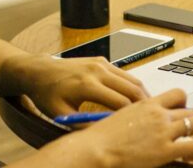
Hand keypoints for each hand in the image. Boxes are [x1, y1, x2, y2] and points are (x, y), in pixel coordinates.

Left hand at [9, 54, 149, 117]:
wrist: (40, 71)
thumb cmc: (48, 94)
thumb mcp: (62, 114)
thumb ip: (84, 124)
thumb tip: (105, 132)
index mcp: (87, 85)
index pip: (120, 102)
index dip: (131, 116)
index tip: (137, 126)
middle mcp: (97, 71)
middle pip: (132, 89)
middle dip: (144, 104)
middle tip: (152, 117)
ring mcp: (101, 63)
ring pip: (132, 79)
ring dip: (142, 93)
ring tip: (147, 108)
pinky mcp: (102, 60)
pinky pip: (124, 74)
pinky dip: (132, 85)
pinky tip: (134, 97)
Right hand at [78, 88, 192, 167]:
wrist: (95, 149)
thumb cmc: (101, 137)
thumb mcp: (122, 116)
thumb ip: (139, 115)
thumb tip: (147, 122)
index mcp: (148, 104)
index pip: (178, 94)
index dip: (186, 105)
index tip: (183, 114)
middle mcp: (159, 114)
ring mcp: (163, 131)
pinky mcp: (165, 150)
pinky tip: (189, 157)